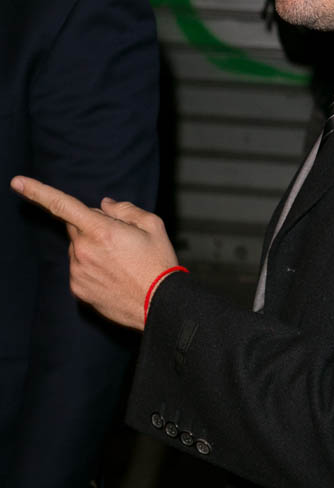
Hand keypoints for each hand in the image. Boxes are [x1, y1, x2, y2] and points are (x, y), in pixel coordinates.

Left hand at [10, 177, 178, 330]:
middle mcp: (83, 251)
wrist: (160, 305)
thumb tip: (104, 205)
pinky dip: (92, 268)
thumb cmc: (159, 264)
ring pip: (78, 249)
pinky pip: (79, 269)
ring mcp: (78, 272)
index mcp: (101, 231)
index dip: (37, 191)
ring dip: (92, 249)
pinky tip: (114, 277)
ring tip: (121, 263)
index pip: (62, 205)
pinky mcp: (77, 290)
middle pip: (76, 227)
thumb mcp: (153, 226)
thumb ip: (125, 209)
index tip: (17, 182)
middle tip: (121, 240)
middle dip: (93, 226)